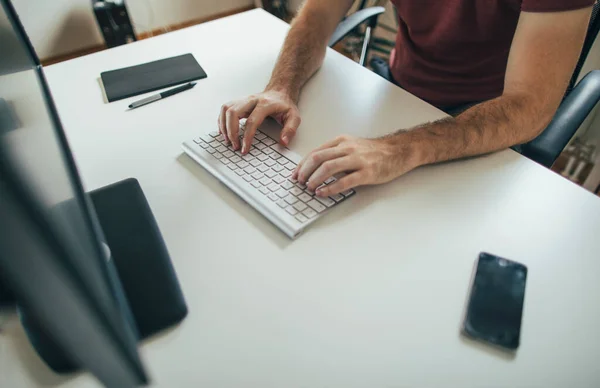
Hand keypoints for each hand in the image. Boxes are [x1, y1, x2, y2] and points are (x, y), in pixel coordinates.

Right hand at [218, 90, 300, 153]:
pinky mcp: (239, 102)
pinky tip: (224, 131)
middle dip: (231, 132)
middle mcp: (252, 100)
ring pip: (226, 109)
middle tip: (234, 145)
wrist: (280, 91)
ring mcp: (244, 100)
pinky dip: (221, 120)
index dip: (246, 137)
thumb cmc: (285, 104)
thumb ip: (290, 130)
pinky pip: (225, 109)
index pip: (251, 121)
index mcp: (265, 104)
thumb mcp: (294, 117)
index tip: (244, 149)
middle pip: (233, 113)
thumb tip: (283, 142)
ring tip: (227, 140)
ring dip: (223, 126)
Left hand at [292, 134, 415, 196]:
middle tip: (299, 182)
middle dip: (305, 172)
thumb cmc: (373, 152)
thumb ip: (335, 154)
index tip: (295, 174)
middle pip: (318, 158)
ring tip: (309, 188)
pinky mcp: (366, 172)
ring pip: (329, 168)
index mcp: (341, 142)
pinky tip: (323, 193)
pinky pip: (344, 181)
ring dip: (315, 179)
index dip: (302, 165)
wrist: (398, 151)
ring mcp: (357, 160)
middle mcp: (347, 148)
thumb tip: (314, 168)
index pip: (315, 152)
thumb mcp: (351, 146)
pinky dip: (330, 188)